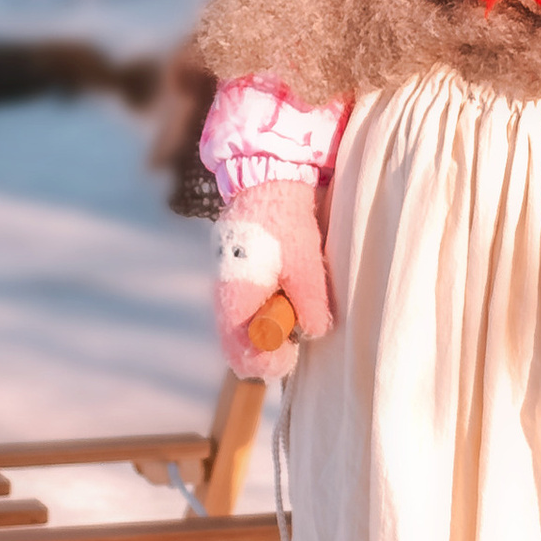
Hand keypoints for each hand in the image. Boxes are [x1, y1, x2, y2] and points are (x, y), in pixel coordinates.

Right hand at [214, 177, 333, 382]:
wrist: (270, 176)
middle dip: (274, 346)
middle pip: (245, 346)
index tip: (293, 352)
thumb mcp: (304, 265)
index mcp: (234, 299)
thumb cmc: (285, 220)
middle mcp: (227, 297)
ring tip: (297, 302)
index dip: (268, 364)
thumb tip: (313, 334)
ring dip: (276, 325)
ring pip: (251, 327)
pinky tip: (292, 290)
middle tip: (299, 328)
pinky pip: (255, 307)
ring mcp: (233, 286)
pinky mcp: (244, 275)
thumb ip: (310, 305)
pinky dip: (274, 308)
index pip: (241, 356)